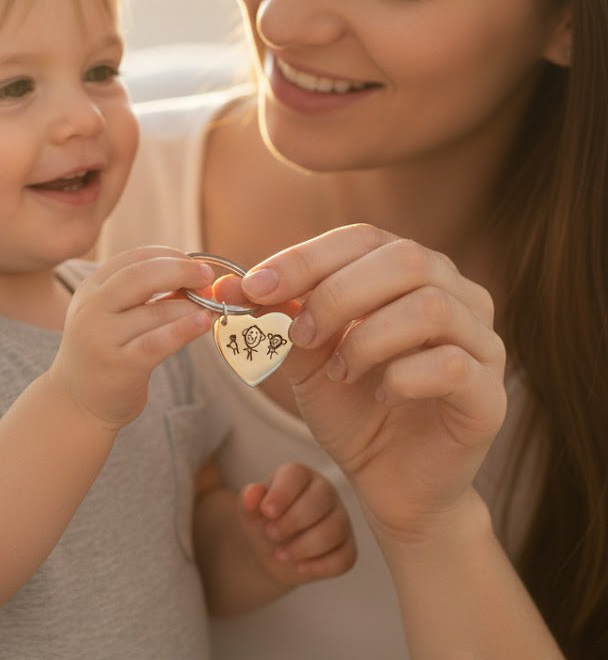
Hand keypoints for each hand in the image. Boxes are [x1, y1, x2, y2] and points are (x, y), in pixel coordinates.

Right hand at [50, 246, 213, 428]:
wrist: (76, 402)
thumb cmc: (105, 352)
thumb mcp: (115, 316)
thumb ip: (149, 296)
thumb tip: (197, 280)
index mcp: (91, 288)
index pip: (135, 258)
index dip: (170, 255)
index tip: (195, 263)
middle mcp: (92, 308)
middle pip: (143, 275)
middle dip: (181, 271)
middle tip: (206, 276)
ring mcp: (102, 337)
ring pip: (156, 311)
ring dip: (190, 306)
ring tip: (211, 308)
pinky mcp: (120, 366)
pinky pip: (158, 342)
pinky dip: (184, 329)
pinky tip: (204, 322)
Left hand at [217, 224, 506, 543]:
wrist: (387, 480)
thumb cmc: (350, 407)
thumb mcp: (303, 356)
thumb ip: (278, 318)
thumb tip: (230, 288)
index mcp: (409, 273)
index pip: (361, 239)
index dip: (305, 258)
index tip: (254, 288)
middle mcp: (456, 294)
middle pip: (404, 259)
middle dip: (337, 294)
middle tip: (300, 335)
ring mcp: (481, 342)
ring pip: (430, 306)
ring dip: (367, 338)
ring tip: (340, 372)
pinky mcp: (490, 395)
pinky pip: (452, 365)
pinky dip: (402, 376)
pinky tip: (382, 393)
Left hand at [238, 462, 355, 586]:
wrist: (272, 553)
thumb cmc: (262, 522)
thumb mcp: (249, 510)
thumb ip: (249, 498)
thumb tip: (252, 493)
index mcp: (298, 475)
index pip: (297, 475)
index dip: (282, 494)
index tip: (266, 512)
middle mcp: (324, 492)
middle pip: (321, 499)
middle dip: (293, 521)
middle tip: (271, 534)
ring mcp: (340, 519)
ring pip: (334, 529)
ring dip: (304, 546)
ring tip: (280, 554)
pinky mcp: (347, 547)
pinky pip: (345, 557)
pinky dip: (321, 566)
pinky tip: (300, 567)